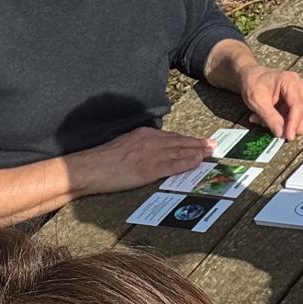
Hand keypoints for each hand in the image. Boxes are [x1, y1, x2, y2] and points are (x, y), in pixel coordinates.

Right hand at [75, 127, 215, 195]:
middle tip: (213, 144)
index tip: (199, 141)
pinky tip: (197, 161)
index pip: (171, 137)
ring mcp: (150, 155)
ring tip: (210, 152)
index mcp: (143, 135)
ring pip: (179, 151)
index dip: (187, 139)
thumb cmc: (102, 160)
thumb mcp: (123, 145)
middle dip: (197, 143)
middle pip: (179, 142)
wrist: (90, 168)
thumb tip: (150, 151)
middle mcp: (149, 141)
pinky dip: (186, 163)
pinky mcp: (148, 169)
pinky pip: (172, 165)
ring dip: (197, 152)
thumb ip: (139, 145)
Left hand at [237, 67, 302, 140]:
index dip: (294, 123)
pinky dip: (288, 122)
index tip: (288, 135)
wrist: (250, 76)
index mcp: (289, 81)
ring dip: (293, 124)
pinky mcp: (297, 100)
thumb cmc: (252, 83)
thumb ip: (269, 117)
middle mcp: (299, 85)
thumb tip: (280, 132)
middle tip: (287, 136)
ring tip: (273, 126)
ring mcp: (300, 92)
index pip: (298, 105)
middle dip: (299, 126)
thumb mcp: (256, 101)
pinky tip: (273, 122)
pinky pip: (299, 114)